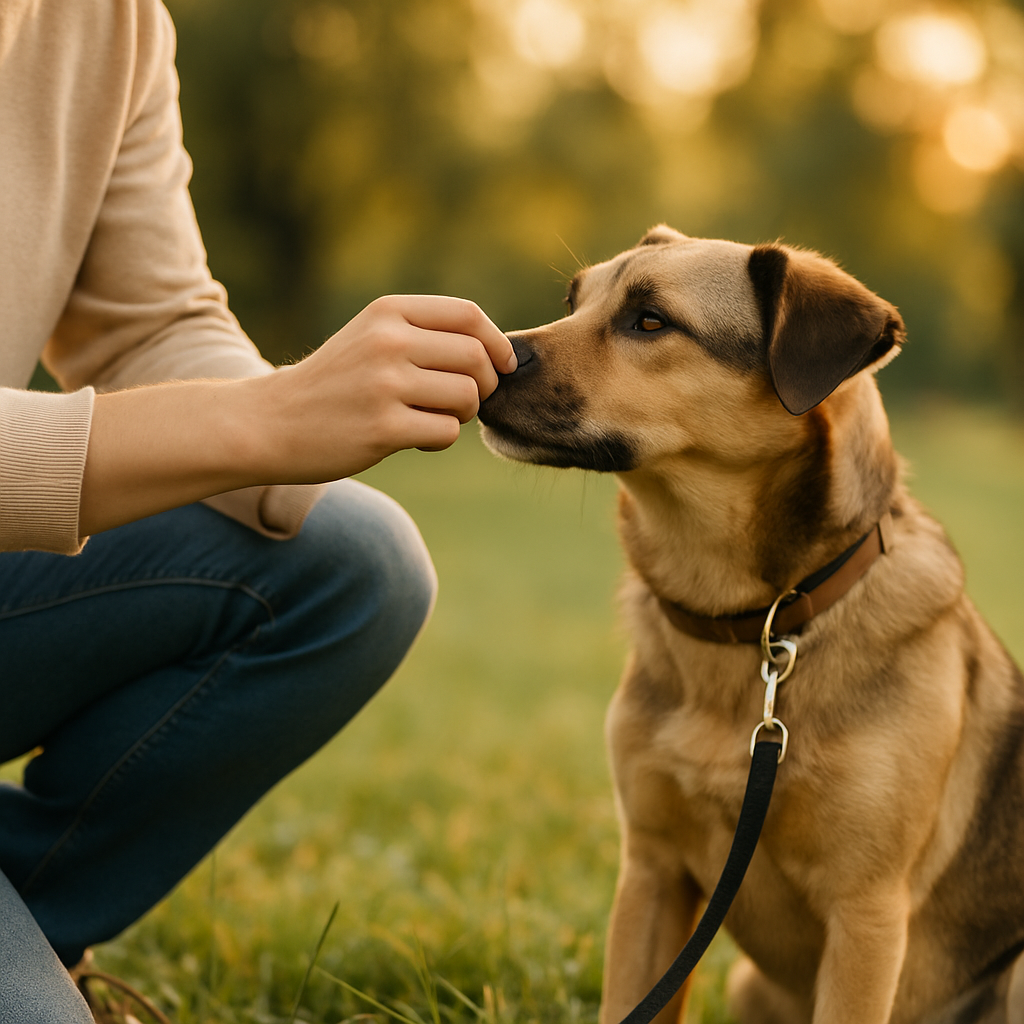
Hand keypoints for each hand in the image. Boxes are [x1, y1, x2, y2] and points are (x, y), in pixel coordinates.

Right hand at [265, 294, 517, 477]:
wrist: (270, 422)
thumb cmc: (333, 383)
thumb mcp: (370, 336)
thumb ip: (424, 334)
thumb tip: (497, 352)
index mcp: (388, 312)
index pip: (468, 316)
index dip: (497, 343)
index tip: (502, 366)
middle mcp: (388, 341)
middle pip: (476, 358)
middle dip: (484, 384)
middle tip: (461, 402)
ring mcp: (384, 385)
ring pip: (466, 396)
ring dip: (461, 414)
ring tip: (433, 419)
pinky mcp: (382, 428)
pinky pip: (446, 432)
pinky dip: (440, 440)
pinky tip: (415, 440)